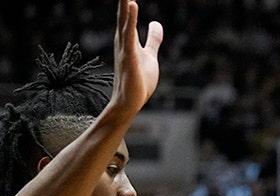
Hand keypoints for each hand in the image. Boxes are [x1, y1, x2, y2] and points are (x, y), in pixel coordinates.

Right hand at [110, 0, 163, 114]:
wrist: (130, 102)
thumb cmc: (138, 80)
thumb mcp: (150, 55)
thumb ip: (152, 39)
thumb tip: (156, 23)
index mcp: (128, 39)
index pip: (128, 14)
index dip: (129, 0)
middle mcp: (123, 40)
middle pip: (124, 14)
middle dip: (124, 0)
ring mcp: (125, 48)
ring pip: (125, 20)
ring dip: (125, 3)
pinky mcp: (129, 56)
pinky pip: (129, 35)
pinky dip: (130, 19)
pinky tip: (132, 5)